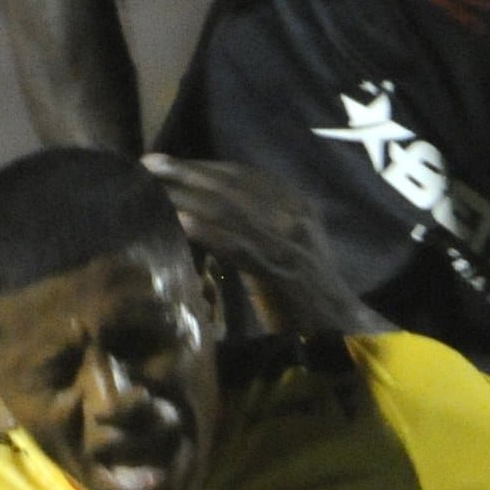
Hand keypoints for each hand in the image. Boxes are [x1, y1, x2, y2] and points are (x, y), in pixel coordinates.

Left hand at [147, 155, 377, 334]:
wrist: (339, 328)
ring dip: (187, 195)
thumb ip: (261, 226)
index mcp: (298, 206)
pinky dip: (205, 230)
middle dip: (189, 172)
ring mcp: (288, 242)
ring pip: (230, 209)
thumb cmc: (306, 292)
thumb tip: (213, 214)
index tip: (171, 161)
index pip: (246, 175)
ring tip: (154, 188)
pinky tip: (179, 222)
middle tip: (151, 163)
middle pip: (233, 185)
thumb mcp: (287, 247)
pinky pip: (236, 244)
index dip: (205, 166)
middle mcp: (295, 216)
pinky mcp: (280, 271)